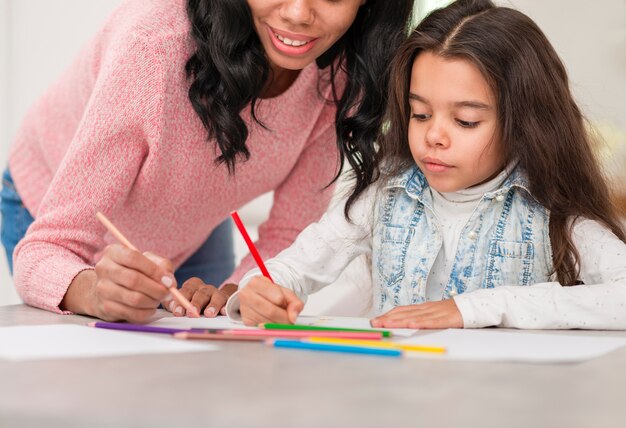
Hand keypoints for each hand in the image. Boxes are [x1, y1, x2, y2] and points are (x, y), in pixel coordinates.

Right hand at [62, 245, 176, 322]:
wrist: (108, 289)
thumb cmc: (133, 271)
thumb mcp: (148, 261)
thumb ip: (162, 266)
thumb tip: (169, 282)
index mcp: (113, 252)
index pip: (133, 258)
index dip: (154, 270)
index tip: (168, 280)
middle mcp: (104, 269)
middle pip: (133, 280)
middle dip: (156, 289)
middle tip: (167, 293)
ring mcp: (102, 289)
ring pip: (134, 299)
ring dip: (152, 301)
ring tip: (158, 300)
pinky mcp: (105, 307)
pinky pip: (131, 313)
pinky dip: (146, 313)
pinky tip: (150, 308)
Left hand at [168, 278, 235, 316]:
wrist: (213, 301)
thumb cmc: (193, 303)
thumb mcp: (181, 302)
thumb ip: (174, 304)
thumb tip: (171, 306)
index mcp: (192, 286)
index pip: (186, 290)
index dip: (182, 301)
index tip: (178, 312)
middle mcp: (206, 288)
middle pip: (201, 293)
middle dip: (196, 303)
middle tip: (192, 313)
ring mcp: (218, 294)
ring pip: (217, 296)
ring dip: (213, 305)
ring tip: (209, 314)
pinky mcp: (228, 301)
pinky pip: (229, 302)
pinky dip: (226, 307)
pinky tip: (224, 312)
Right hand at [238, 276, 303, 325]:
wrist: (257, 295)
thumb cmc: (271, 293)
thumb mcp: (284, 292)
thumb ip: (294, 302)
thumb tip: (293, 317)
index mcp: (256, 283)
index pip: (278, 298)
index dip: (286, 304)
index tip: (286, 305)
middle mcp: (246, 294)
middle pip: (271, 312)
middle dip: (284, 319)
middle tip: (290, 320)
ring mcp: (244, 308)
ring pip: (267, 322)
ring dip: (278, 324)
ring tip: (280, 318)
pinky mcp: (246, 321)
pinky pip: (262, 329)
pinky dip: (271, 328)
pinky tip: (272, 321)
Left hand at [370, 299, 463, 328]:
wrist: (472, 307)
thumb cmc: (452, 313)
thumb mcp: (434, 314)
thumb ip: (421, 318)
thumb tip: (405, 324)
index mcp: (423, 308)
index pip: (402, 310)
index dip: (388, 315)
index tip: (375, 320)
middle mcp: (426, 309)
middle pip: (404, 313)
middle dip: (388, 318)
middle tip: (374, 323)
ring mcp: (435, 313)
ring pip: (414, 317)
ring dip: (399, 320)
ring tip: (386, 324)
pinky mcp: (445, 319)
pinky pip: (431, 322)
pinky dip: (420, 323)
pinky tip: (411, 325)